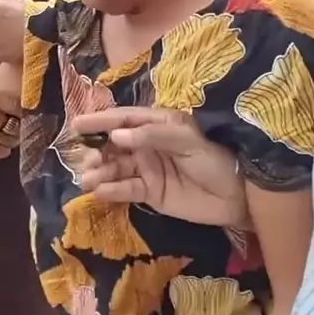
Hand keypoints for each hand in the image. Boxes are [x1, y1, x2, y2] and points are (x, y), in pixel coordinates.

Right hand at [0, 59, 14, 152]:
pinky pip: (1, 151)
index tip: (18, 108)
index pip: (17, 104)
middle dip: (16, 122)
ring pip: (11, 139)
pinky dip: (2, 148)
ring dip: (11, 136)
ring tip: (7, 132)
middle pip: (16, 123)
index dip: (20, 107)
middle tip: (14, 121)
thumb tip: (2, 57)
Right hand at [73, 107, 247, 227]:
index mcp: (157, 124)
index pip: (124, 118)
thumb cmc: (215, 159)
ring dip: (100, 172)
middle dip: (97, 150)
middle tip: (85, 159)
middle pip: (114, 144)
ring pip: (116, 168)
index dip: (100, 120)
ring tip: (87, 179)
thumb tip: (117, 135)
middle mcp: (147, 144)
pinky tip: (100, 191)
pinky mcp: (150, 192)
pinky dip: (112, 190)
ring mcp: (147, 169)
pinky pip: (126, 189)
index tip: (77, 124)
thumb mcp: (187, 140)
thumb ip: (153, 135)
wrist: (236, 196)